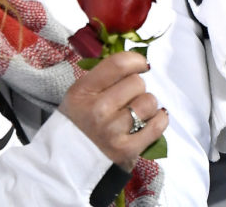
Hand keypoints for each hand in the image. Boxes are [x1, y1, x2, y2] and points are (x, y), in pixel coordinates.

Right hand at [58, 51, 167, 171]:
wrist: (67, 165)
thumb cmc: (79, 125)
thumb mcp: (80, 95)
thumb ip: (104, 78)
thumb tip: (136, 63)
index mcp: (82, 92)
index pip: (118, 64)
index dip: (136, 61)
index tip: (141, 66)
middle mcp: (97, 110)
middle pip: (137, 83)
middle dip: (137, 89)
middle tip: (128, 100)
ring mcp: (112, 131)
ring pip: (148, 102)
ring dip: (146, 106)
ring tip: (136, 114)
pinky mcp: (127, 150)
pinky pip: (157, 125)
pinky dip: (158, 120)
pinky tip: (151, 120)